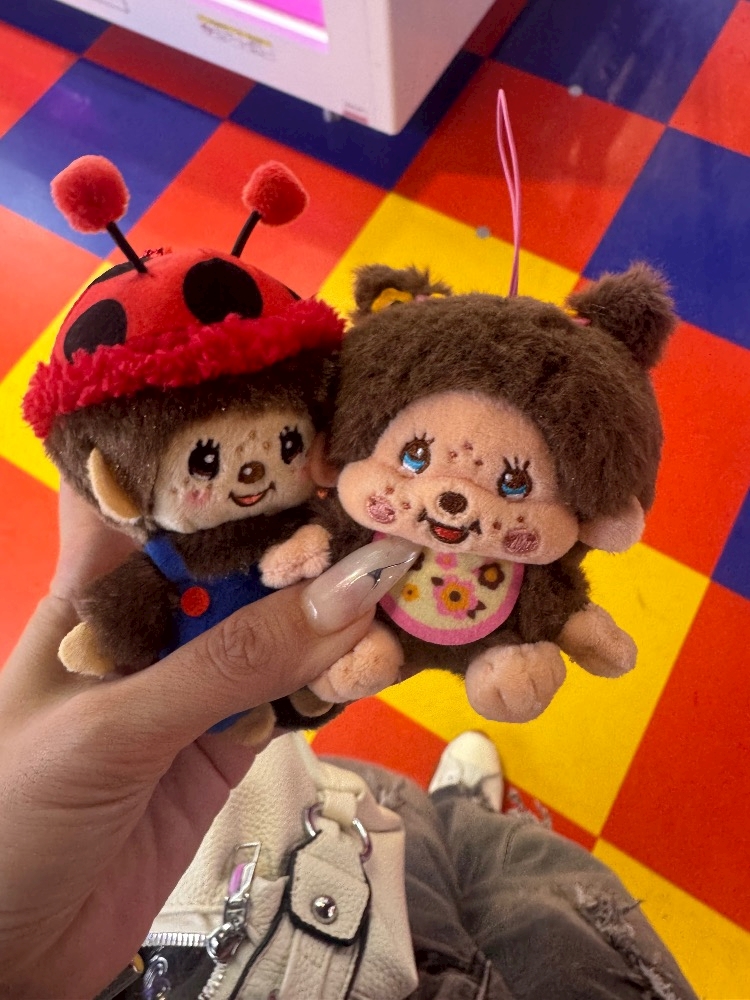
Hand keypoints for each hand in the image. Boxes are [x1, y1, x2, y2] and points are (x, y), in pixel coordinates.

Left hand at [0, 485, 415, 998]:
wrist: (7, 957)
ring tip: (395, 591)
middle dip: (304, 539)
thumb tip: (345, 593)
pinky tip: (377, 661)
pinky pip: (294, 698)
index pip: (157, 495)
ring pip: (280, 630)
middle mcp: (152, 626)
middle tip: (382, 510)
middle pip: (239, 560)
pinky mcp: (228, 745)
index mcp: (96, 592)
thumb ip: (228, 662)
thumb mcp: (113, 727)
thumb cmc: (13, 817)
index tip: (301, 422)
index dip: (222, 454)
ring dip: (335, 616)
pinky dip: (337, 682)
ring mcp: (194, 686)